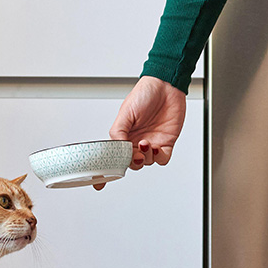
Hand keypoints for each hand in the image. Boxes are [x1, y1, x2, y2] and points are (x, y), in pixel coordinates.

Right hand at [95, 75, 185, 189]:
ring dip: (145, 157)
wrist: (166, 86)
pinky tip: (156, 148)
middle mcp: (136, 141)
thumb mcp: (125, 112)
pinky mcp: (166, 142)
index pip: (114, 157)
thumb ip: (118, 132)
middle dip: (132, 162)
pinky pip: (163, 159)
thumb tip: (117, 149)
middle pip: (131, 163)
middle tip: (133, 154)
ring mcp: (152, 143)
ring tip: (145, 143)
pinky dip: (159, 157)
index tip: (100, 182)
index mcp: (124, 135)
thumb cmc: (145, 93)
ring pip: (146, 162)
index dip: (107, 171)